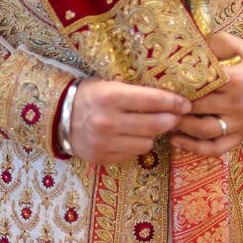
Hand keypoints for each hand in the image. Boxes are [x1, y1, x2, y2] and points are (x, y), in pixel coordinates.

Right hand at [69, 79, 190, 164]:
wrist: (57, 117)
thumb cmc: (90, 96)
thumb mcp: (109, 84)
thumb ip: (136, 91)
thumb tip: (172, 97)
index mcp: (109, 97)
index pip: (152, 100)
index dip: (174, 102)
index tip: (185, 104)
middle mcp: (107, 121)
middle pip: (155, 125)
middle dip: (171, 120)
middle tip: (176, 116)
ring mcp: (103, 142)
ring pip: (147, 143)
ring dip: (153, 135)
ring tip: (149, 126)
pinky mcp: (101, 158)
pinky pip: (132, 154)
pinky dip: (136, 145)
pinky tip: (131, 136)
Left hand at [170, 32, 242, 157]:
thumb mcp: (238, 45)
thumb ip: (214, 44)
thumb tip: (188, 47)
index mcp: (236, 80)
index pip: (200, 85)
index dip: (178, 85)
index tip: (163, 84)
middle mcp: (237, 104)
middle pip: (197, 108)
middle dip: (175, 106)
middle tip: (159, 102)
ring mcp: (240, 123)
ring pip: (204, 131)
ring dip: (181, 127)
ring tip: (165, 119)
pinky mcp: (242, 135)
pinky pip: (217, 148)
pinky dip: (196, 148)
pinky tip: (177, 141)